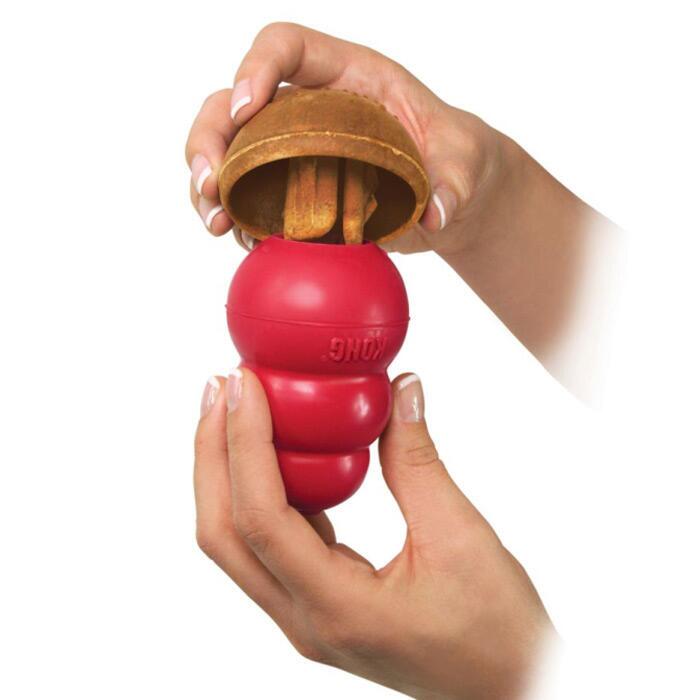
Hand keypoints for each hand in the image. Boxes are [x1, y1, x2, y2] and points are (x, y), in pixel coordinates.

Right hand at [185, 22, 503, 256]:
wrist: (449, 194)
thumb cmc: (455, 159)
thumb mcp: (464, 165)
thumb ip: (453, 184)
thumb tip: (433, 214)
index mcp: (349, 76)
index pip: (287, 47)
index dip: (257, 67)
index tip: (245, 108)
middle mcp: (311, 108)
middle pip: (235, 103)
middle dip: (211, 139)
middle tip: (211, 184)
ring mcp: (297, 151)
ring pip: (231, 152)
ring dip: (211, 185)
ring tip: (215, 222)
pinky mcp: (296, 192)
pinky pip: (252, 198)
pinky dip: (238, 218)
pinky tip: (242, 241)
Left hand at [195, 370, 553, 698]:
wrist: (511, 686)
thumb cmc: (497, 629)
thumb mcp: (460, 536)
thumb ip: (418, 460)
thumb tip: (401, 389)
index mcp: (336, 608)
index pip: (261, 517)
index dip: (244, 442)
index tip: (245, 383)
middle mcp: (305, 619)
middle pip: (224, 532)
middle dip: (213, 453)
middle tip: (222, 385)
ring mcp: (307, 616)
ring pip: (238, 540)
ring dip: (229, 470)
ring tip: (236, 408)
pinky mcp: (320, 604)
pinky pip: (270, 543)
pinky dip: (262, 490)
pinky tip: (280, 452)